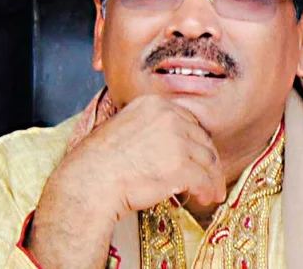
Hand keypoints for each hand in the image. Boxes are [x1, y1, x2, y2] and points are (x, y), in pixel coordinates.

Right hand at [29, 95, 226, 267]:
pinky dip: (208, 190)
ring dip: (212, 178)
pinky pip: (204, 179)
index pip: (188, 121)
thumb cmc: (97, 161)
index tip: (198, 154)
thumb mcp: (123, 127)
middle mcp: (169, 117)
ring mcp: (177, 141)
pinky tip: (207, 198)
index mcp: (154, 104)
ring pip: (207, 160)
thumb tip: (166, 143)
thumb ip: (148, 128)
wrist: (90, 181)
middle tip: (210, 175)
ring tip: (212, 191)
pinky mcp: (181, 166)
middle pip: (201, 139)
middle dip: (207, 160)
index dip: (196, 141)